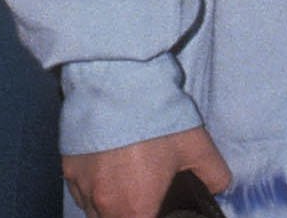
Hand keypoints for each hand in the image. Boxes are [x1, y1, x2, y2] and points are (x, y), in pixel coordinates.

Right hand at [63, 125, 231, 217]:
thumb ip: (215, 177)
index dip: (153, 216)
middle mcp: (104, 206)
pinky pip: (80, 191)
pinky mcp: (68, 168)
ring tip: (126, 182)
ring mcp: (82, 187)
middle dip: (132, 213)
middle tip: (144, 194)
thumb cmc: (158, 119)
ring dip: (110, 205)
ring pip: (94, 212)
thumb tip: (218, 189)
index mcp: (136, 210)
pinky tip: (106, 169)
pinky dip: (92, 188)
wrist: (118, 82)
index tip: (157, 206)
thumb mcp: (199, 147)